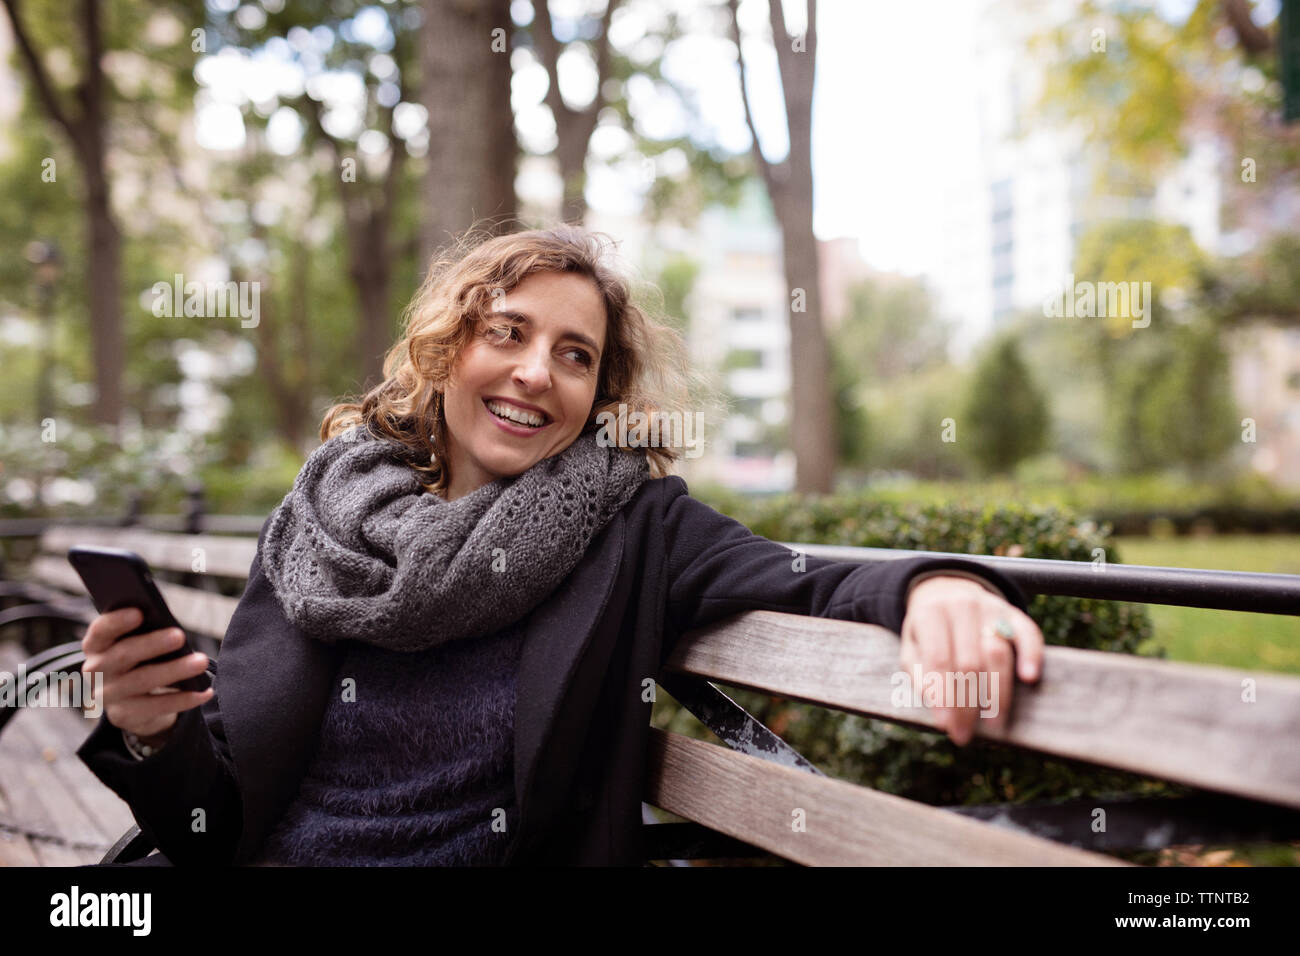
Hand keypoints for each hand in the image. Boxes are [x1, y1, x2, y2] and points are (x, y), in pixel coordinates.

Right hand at [80, 606, 212, 742]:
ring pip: (141, 681)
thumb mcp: (136, 644)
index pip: (100, 631)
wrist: (132, 702)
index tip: (139, 613)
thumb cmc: (140, 659)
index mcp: (97, 645)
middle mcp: (96, 670)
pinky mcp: (124, 716)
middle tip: (179, 636)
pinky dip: (183, 699)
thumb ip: (145, 632)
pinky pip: (156, 707)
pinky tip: (205, 692)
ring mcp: (108, 695)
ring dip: (174, 670)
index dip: (117, 621)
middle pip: (123, 655)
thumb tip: (171, 627)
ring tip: (201, 662)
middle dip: (152, 644)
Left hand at [899, 575, 1042, 746]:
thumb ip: (921, 676)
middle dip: (967, 704)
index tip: (947, 728)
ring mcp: (990, 607)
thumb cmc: (928, 631)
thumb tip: (941, 714)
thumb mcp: (912, 647)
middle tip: (966, 735)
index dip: (944, 697)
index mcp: (929, 613)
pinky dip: (1031, 655)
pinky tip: (1030, 679)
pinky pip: (1028, 632)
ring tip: (995, 724)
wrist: (947, 591)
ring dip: (997, 692)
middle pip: (968, 662)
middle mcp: (961, 606)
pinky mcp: (1014, 612)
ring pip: (997, 651)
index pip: (938, 660)